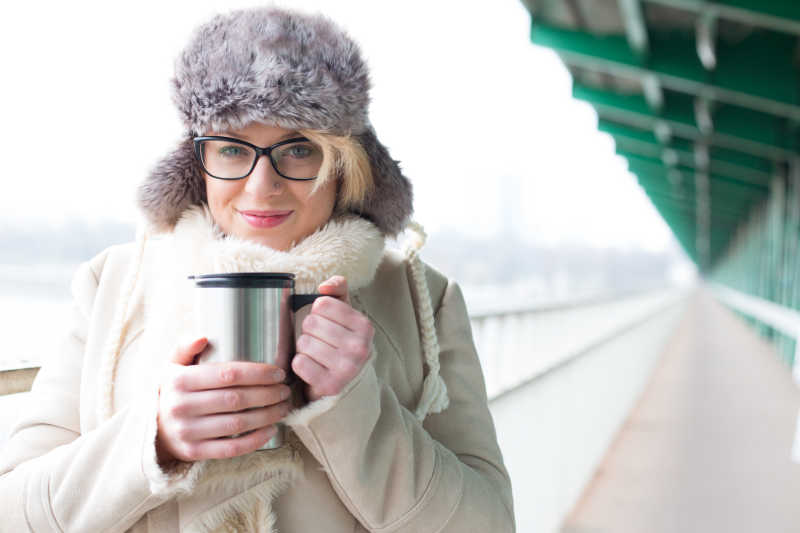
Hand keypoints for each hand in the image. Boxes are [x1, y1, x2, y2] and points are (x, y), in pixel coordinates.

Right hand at [155, 337, 291, 464]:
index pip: (228, 374)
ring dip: (267, 415)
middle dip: (268, 394)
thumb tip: (203, 336)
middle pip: (236, 399)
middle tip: (285, 389)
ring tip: (284, 407)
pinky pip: (230, 448)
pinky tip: (271, 429)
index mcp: (179, 380)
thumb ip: (185, 347)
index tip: (278, 372)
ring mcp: (187, 432)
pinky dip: (255, 440)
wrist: (152, 428)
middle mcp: (181, 407)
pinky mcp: (194, 452)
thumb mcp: (171, 365)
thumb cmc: (171, 391)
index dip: (258, 373)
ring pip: (237, 424)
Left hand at [292, 276, 373, 401]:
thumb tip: (324, 287)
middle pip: (311, 322)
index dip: (318, 312)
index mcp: (365, 326)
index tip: (327, 324)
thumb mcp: (344, 314)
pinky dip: (300, 364)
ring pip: (304, 342)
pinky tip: (312, 368)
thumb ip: (338, 290)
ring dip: (304, 348)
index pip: (323, 304)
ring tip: (317, 355)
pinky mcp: (330, 385)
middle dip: (310, 331)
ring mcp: (347, 368)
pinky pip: (299, 363)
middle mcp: (360, 347)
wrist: (346, 383)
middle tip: (320, 342)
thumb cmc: (340, 342)